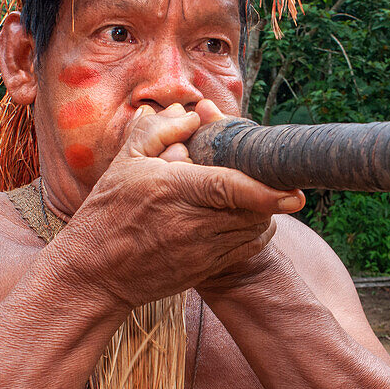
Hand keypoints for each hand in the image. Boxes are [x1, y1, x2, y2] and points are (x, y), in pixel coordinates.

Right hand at [58, 101, 303, 308]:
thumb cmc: (108, 213)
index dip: (266, 191)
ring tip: (255, 194)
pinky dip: (256, 232)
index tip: (294, 190)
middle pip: (252, 210)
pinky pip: (247, 250)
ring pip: (253, 230)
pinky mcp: (206, 270)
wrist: (95, 273)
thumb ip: (160, 132)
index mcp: (172, 190)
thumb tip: (193, 115)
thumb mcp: (125, 163)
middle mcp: (191, 223)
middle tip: (272, 176)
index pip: (230, 188)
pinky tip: (247, 218)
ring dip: (263, 211)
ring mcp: (200, 251)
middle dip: (269, 193)